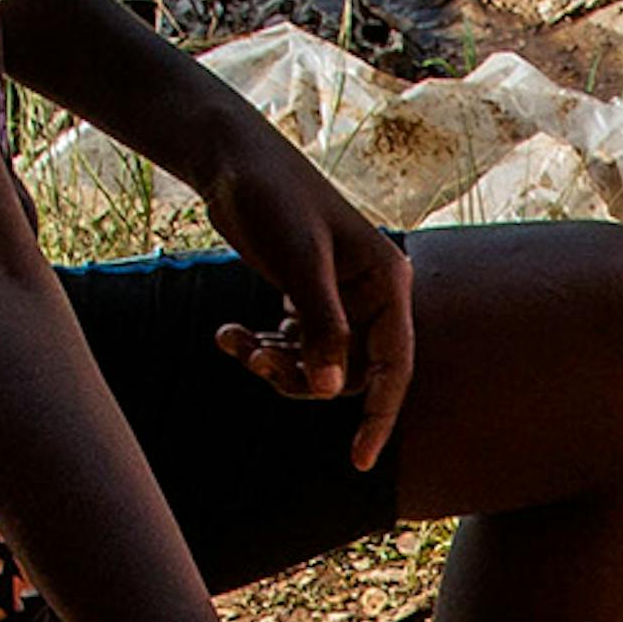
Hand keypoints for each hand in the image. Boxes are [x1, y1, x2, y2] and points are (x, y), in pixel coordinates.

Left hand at [188, 118, 426, 474]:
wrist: (234, 162)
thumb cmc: (275, 199)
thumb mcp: (301, 262)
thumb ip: (321, 326)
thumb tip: (333, 392)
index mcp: (386, 283)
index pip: (394, 366)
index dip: (379, 416)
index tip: (359, 460)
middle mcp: (369, 296)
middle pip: (350, 372)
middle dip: (302, 379)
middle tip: (258, 364)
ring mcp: (337, 300)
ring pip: (317, 364)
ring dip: (274, 365)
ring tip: (236, 342)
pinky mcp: (305, 298)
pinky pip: (292, 346)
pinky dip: (260, 347)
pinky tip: (228, 333)